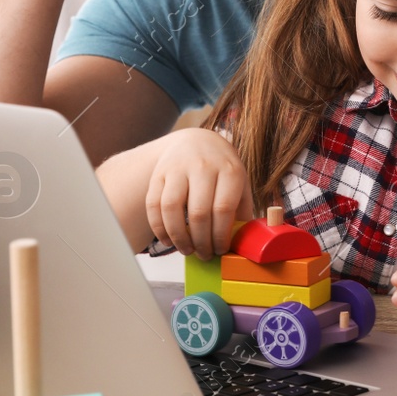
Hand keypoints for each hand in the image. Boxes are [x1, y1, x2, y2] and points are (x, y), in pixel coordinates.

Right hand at [143, 128, 255, 259]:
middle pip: (198, 213)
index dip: (220, 235)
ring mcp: (178, 168)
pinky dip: (159, 228)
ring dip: (178, 237)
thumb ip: (242, 210)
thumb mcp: (240, 182)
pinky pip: (153, 205)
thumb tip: (242, 242)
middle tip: (204, 254)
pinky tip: (168, 240)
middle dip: (201, 241)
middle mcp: (203, 167)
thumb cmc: (222, 169)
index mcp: (229, 170)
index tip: (220, 249)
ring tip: (186, 249)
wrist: (197, 141)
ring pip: (172, 209)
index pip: (223, 209)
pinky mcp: (158, 173)